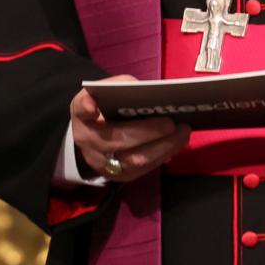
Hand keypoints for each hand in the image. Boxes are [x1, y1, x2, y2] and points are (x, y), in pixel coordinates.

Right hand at [70, 75, 190, 181]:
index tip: (92, 106)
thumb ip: (121, 87)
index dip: (87, 107)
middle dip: (147, 132)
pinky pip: (143, 170)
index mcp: (82, 114)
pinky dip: (163, 155)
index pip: (81, 109)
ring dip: (162, 146)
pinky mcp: (119, 176)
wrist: (93, 137)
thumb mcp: (105, 94)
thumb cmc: (104, 109)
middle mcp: (88, 141)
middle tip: (171, 123)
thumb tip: (147, 91)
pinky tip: (177, 142)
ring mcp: (102, 163)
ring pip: (133, 160)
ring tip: (183, 132)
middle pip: (117, 139)